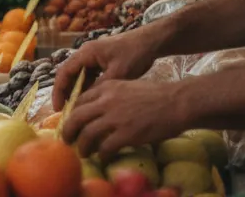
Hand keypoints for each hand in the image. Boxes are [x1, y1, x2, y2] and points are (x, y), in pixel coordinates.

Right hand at [52, 28, 160, 111]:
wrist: (150, 42)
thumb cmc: (134, 54)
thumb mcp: (118, 74)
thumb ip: (100, 87)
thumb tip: (86, 103)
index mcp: (86, 53)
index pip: (64, 72)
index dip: (59, 91)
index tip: (58, 108)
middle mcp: (86, 53)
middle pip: (68, 74)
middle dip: (65, 93)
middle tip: (65, 112)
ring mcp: (93, 56)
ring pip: (78, 75)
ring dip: (76, 91)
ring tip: (76, 109)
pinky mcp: (101, 60)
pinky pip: (89, 75)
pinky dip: (87, 87)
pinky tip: (90, 100)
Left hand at [61, 79, 190, 159]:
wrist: (177, 102)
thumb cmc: (156, 95)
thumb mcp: (127, 87)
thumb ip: (110, 96)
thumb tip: (97, 111)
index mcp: (106, 87)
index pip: (79, 100)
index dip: (71, 113)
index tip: (71, 123)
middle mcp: (106, 101)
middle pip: (76, 117)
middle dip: (68, 130)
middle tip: (67, 140)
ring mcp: (115, 117)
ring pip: (87, 134)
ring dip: (82, 146)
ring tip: (83, 152)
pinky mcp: (126, 134)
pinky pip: (105, 147)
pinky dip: (101, 155)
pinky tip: (103, 158)